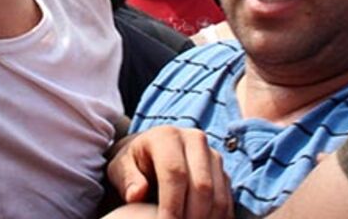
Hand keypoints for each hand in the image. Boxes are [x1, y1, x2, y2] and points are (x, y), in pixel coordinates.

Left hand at [108, 126, 231, 218]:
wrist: (150, 151)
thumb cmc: (132, 163)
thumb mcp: (120, 167)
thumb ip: (126, 179)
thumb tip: (136, 194)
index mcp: (166, 137)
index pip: (174, 172)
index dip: (171, 204)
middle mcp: (194, 140)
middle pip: (201, 184)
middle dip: (191, 216)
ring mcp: (212, 155)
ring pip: (218, 194)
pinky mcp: (222, 170)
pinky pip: (227, 199)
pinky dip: (218, 218)